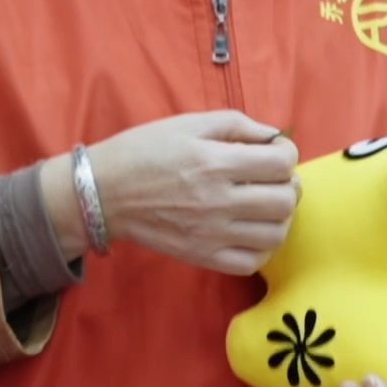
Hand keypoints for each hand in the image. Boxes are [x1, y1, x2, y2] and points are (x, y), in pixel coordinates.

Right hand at [46, 111, 297, 274]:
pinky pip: (251, 263)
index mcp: (215, 162)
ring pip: (276, 234)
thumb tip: (273, 137)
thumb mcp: (187, 124)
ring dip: (278, 218)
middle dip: (286, 186)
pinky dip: (261, 249)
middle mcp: (217, 200)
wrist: (101, 192)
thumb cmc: (142, 152)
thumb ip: (236, 124)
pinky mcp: (201, 256)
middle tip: (269, 181)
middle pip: (285, 200)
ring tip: (262, 207)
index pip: (282, 163)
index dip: (285, 154)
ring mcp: (210, 233)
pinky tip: (250, 233)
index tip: (271, 153)